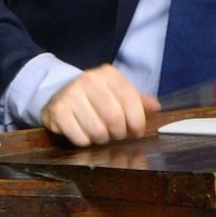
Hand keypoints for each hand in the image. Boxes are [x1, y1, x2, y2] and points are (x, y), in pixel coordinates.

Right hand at [40, 64, 159, 146]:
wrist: (59, 94)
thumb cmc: (95, 96)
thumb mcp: (116, 92)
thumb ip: (137, 100)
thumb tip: (156, 107)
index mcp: (109, 74)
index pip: (131, 100)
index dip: (137, 121)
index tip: (137, 131)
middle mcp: (90, 80)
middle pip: (115, 118)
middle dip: (119, 133)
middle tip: (117, 134)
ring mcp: (72, 95)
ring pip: (98, 131)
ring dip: (102, 139)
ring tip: (100, 133)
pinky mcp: (58, 111)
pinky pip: (80, 138)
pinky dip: (86, 142)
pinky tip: (84, 134)